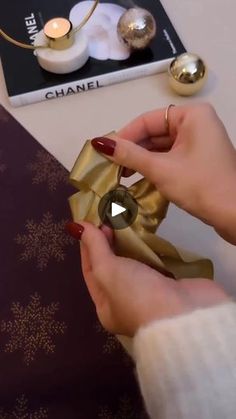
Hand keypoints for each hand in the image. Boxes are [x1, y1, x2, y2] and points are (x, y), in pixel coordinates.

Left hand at [67, 221, 229, 336]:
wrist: (185, 314)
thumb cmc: (137, 294)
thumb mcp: (107, 270)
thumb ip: (94, 246)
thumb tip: (76, 225)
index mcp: (106, 307)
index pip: (90, 272)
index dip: (87, 247)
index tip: (89, 223)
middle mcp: (126, 303)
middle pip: (111, 268)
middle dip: (108, 244)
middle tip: (108, 220)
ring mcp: (150, 294)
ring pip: (133, 265)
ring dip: (128, 246)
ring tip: (125, 222)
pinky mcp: (169, 285)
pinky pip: (153, 263)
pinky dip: (148, 249)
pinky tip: (146, 234)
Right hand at [91, 103, 235, 243]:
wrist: (235, 215)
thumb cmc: (200, 186)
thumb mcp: (161, 169)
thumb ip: (130, 155)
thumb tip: (100, 142)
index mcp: (192, 115)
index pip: (147, 120)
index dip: (124, 136)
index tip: (104, 152)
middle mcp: (197, 123)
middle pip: (154, 132)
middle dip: (133, 150)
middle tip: (110, 166)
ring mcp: (199, 142)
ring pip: (162, 146)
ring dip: (142, 160)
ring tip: (122, 175)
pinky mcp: (199, 159)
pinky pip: (171, 157)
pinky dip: (155, 166)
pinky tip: (139, 178)